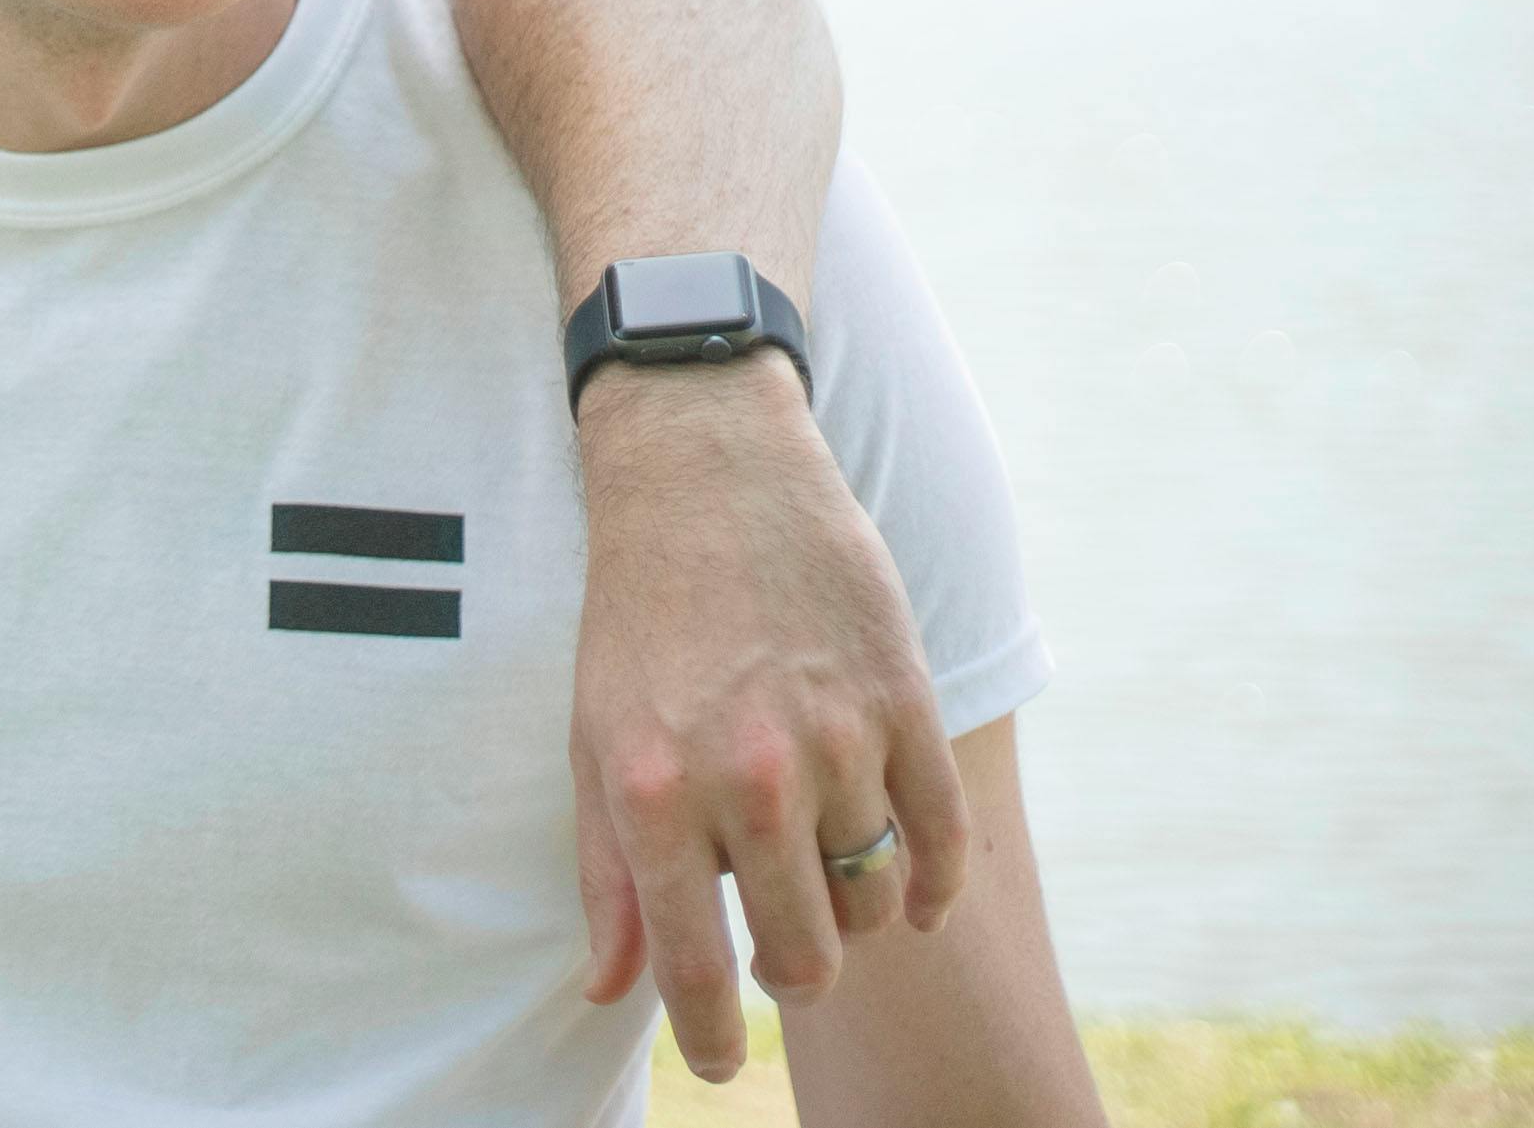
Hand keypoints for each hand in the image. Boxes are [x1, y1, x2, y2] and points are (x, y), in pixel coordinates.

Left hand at [566, 353, 967, 1084]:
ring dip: (850, 911)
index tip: (723, 1061)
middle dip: (793, 977)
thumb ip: (607, 873)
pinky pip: (942, 842)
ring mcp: (838, 739)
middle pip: (806, 954)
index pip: (694, 968)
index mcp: (654, 792)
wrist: (706, 473)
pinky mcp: (906, 700)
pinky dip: (931, 887)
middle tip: (780, 957)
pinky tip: (909, 894)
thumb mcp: (591, 739)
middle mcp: (748, 775)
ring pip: (871, 901)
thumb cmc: (637, 617)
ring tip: (819, 875)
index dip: (712, 1038)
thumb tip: (613, 992)